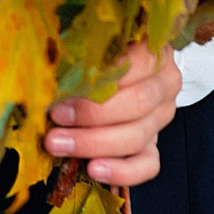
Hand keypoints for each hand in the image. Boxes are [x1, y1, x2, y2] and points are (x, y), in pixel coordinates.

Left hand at [44, 44, 178, 186]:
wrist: (115, 74)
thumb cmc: (97, 54)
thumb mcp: (90, 42)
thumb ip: (78, 50)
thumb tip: (49, 67)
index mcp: (155, 53)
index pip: (134, 66)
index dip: (98, 80)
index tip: (64, 91)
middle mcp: (163, 87)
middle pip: (137, 104)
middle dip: (92, 115)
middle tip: (56, 118)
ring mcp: (161, 119)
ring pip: (137, 137)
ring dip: (94, 143)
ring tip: (60, 144)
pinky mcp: (153, 146)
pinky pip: (146, 165)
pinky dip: (121, 171)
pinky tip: (93, 169)